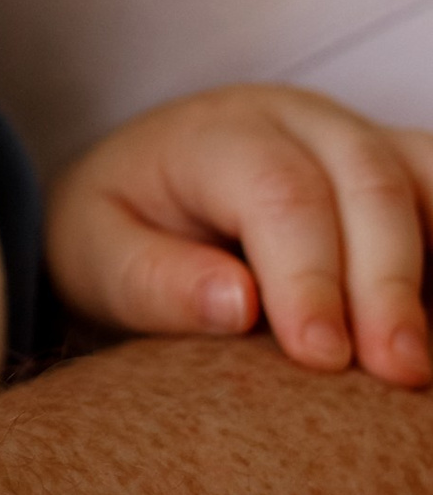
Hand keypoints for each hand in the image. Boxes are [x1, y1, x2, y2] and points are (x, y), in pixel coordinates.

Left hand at [49, 83, 432, 385]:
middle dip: (387, 283)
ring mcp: (360, 137)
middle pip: (368, 183)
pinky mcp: (400, 171)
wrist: (147, 188)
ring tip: (424, 362)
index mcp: (218, 134)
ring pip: (423, 180)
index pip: (278, 191)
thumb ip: (153, 280)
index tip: (321, 355)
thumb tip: (234, 304)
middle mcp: (299, 121)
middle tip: (397, 372)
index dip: (307, 275)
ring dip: (432, 268)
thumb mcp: (96, 254)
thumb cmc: (122, 228)